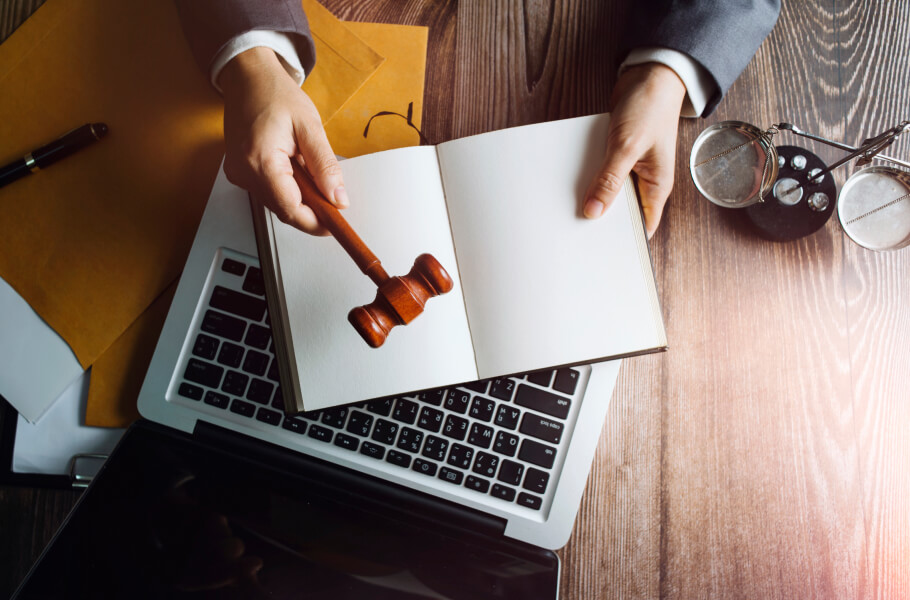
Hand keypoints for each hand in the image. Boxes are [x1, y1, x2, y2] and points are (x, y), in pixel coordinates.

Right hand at [219, 47, 346, 234]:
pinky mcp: (239, 173)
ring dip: (300, 197)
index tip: (336, 223)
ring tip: (310, 170)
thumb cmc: (275, 94)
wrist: (248, 78)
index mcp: (260, 160)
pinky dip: (287, 188)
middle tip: (332, 197)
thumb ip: (325, 166)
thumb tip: (338, 198)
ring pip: (276, 203)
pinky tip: (295, 168)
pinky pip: (268, 192)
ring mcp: (238, 174)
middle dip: (311, 210)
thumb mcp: (310, 127)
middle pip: (284, 210)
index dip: (316, 222)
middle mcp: (244, 172)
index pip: (290, 209)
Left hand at [583, 63, 685, 237]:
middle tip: (573, 230)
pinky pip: (600, 173)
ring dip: (591, 194)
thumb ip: (610, 180)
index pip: (642, 226)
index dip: (623, 240)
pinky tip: (569, 181)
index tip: (599, 251)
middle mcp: (644, 181)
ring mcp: (630, 169)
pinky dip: (587, 175)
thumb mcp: (627, 147)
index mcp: (656, 186)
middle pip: (621, 211)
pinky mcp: (617, 156)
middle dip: (601, 219)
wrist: (647, 75)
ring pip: (607, 191)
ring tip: (565, 208)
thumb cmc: (650, 108)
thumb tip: (594, 211)